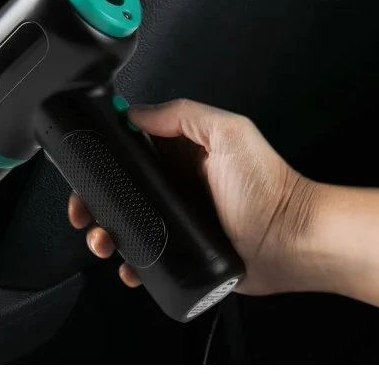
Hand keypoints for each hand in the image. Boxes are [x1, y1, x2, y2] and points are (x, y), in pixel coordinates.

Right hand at [68, 98, 318, 295]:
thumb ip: (183, 114)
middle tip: (85, 213)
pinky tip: (129, 267)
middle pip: (118, 192)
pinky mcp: (183, 254)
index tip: (84, 170)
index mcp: (180, 154)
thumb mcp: (228, 133)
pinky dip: (130, 265)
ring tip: (104, 242)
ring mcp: (176, 222)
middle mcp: (174, 187)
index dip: (101, 160)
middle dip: (93, 203)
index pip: (128, 151)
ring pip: (125, 227)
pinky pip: (147, 259)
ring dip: (105, 235)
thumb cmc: (270, 187)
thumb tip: (136, 111)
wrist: (294, 241)